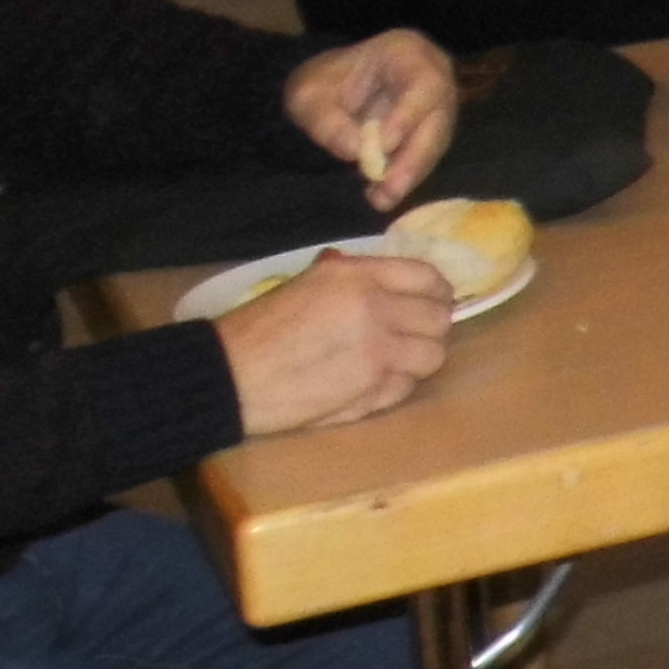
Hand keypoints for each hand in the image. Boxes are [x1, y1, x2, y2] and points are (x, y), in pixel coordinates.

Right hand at [214, 251, 452, 434]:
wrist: (229, 374)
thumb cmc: (260, 327)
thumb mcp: (307, 283)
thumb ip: (354, 279)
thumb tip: (390, 282)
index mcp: (358, 277)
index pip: (428, 277)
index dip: (437, 292)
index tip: (433, 301)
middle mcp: (376, 309)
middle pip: (440, 319)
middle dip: (430, 328)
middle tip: (412, 335)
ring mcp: (378, 352)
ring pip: (433, 356)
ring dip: (418, 359)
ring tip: (393, 360)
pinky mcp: (371, 391)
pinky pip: (407, 387)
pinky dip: (396, 386)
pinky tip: (371, 382)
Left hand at [282, 29, 456, 209]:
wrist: (329, 90)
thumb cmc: (322, 84)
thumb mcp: (308, 96)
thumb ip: (326, 121)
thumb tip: (355, 151)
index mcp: (408, 52)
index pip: (423, 83)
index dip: (409, 115)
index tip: (383, 147)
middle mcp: (434, 77)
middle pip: (437, 119)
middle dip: (414, 156)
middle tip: (388, 187)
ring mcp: (437, 106)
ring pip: (435, 143)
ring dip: (410, 174)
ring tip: (380, 199)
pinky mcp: (431, 132)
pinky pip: (426, 157)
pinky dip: (405, 178)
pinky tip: (381, 196)